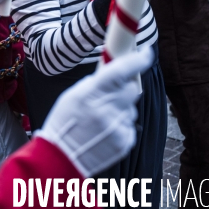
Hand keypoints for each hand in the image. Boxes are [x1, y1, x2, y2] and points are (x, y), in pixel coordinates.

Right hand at [36, 47, 154, 176]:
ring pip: (130, 109)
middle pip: (132, 90)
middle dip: (124, 89)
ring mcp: (117, 127)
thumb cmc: (64, 122)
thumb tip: (113, 71)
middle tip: (110, 94)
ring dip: (120, 110)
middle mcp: (107, 109)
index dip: (139, 59)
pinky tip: (104, 132)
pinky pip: (129, 125)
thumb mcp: (72, 95)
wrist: (61, 156)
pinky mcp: (124, 142)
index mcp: (91, 93)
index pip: (122, 71)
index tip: (147, 53)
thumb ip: (95, 83)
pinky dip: (120, 125)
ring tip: (100, 120)